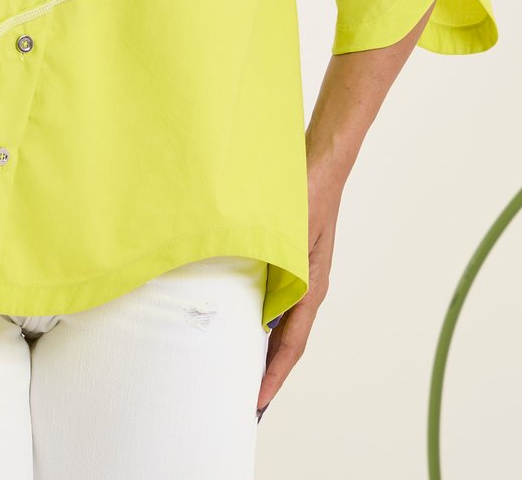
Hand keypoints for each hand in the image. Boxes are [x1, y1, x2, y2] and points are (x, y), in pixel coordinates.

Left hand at [257, 160, 342, 418]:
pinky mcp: (289, 259)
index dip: (274, 374)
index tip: (258, 400)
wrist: (323, 160)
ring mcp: (299, 273)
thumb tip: (262, 303)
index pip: (291, 343)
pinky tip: (239, 318)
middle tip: (243, 397)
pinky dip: (258, 317)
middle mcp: (306, 285)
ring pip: (279, 321)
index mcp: (310, 285)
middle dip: (266, 370)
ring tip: (238, 368)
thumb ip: (279, 262)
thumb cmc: (308, 189)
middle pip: (285, 340)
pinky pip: (273, 298)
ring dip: (261, 346)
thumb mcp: (291, 229)